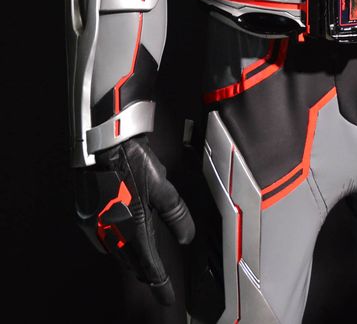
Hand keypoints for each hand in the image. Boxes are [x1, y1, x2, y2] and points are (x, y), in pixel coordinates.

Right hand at [74, 134, 194, 305]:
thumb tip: (187, 235)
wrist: (102, 143)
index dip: (160, 285)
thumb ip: (177, 214)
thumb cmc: (131, 160)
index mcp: (134, 229)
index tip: (166, 296)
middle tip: (156, 276)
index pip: (150, 268)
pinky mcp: (86, 217)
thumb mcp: (163, 187)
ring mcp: (96, 227)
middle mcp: (113, 233)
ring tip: (142, 257)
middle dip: (146, 271)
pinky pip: (103, 240)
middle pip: (132, 263)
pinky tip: (122, 234)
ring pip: (117, 253)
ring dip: (130, 257)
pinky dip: (116, 242)